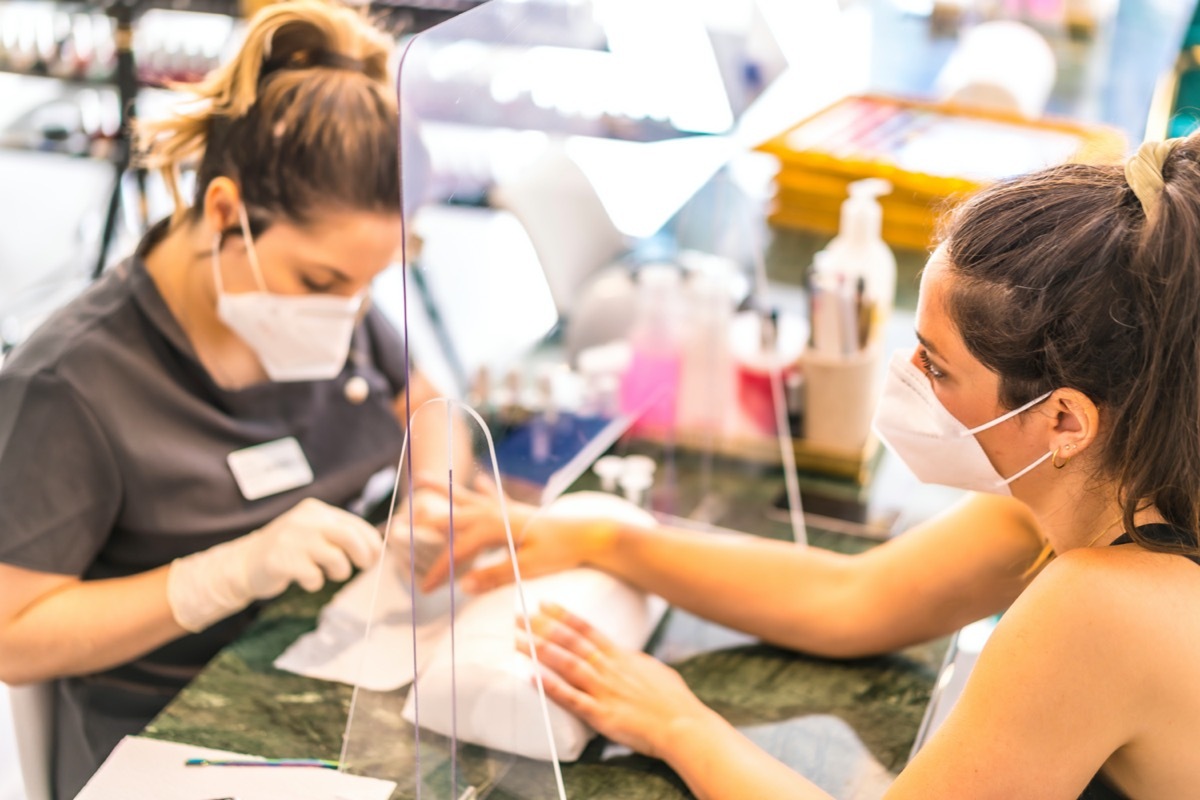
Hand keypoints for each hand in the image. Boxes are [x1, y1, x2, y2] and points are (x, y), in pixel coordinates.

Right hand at [167, 497, 382, 631]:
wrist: (244, 563)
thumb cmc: (288, 550)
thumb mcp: (312, 531)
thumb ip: (338, 534)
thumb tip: (375, 547)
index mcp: (316, 510)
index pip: (354, 524)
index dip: (371, 542)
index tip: (374, 556)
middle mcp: (306, 521)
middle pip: (350, 538)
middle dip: (363, 555)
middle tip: (363, 567)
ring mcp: (293, 539)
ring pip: (336, 559)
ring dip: (339, 572)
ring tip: (328, 573)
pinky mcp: (282, 560)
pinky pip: (314, 577)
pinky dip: (315, 582)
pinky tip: (305, 579)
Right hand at [415, 477, 601, 594]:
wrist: (590, 534)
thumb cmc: (561, 552)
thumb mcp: (527, 568)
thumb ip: (494, 575)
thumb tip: (463, 586)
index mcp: (494, 527)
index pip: (458, 551)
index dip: (440, 571)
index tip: (425, 590)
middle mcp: (495, 513)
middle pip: (454, 519)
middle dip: (428, 526)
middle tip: (401, 528)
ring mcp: (505, 509)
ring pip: (467, 499)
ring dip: (445, 489)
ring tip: (422, 477)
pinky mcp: (517, 511)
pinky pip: (494, 496)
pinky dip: (486, 488)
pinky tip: (482, 478)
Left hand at [518, 602, 716, 760]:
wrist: (684, 724)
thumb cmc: (674, 701)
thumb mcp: (655, 671)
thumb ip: (634, 662)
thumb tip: (625, 656)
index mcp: (622, 656)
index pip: (587, 629)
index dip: (563, 615)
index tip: (543, 603)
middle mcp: (609, 668)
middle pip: (570, 642)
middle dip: (541, 628)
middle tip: (517, 616)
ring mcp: (604, 689)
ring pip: (566, 664)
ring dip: (539, 651)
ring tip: (516, 641)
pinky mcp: (601, 713)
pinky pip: (570, 698)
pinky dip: (549, 687)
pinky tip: (530, 677)